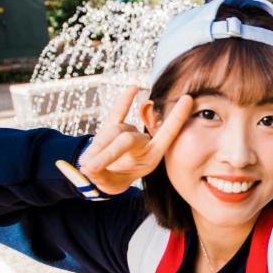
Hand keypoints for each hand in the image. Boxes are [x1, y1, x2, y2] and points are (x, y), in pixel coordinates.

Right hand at [72, 86, 192, 195]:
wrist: (104, 175)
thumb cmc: (113, 180)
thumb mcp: (110, 184)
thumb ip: (102, 176)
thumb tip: (89, 167)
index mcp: (151, 156)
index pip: (167, 135)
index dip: (176, 117)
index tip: (188, 98)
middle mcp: (142, 141)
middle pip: (126, 139)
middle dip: (107, 154)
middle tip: (90, 168)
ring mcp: (127, 131)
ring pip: (113, 133)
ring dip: (97, 149)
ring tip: (84, 166)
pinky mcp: (112, 126)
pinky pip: (117, 113)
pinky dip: (124, 102)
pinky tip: (133, 88)